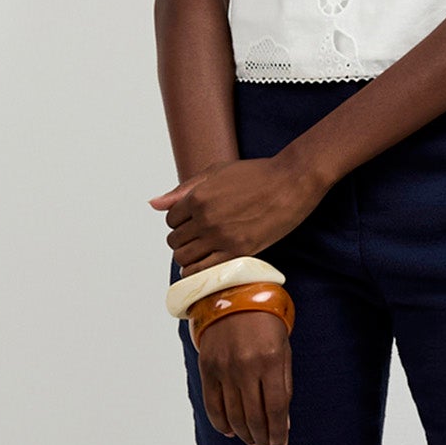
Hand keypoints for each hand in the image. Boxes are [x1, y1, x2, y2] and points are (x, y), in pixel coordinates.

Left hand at [147, 148, 321, 274]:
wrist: (291, 182)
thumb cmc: (257, 174)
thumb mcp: (216, 172)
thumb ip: (183, 189)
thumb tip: (154, 204)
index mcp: (198, 196)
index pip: (170, 219)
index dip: (179, 222)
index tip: (191, 223)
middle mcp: (205, 217)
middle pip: (175, 240)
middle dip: (182, 240)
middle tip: (196, 239)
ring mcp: (221, 236)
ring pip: (185, 258)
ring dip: (188, 257)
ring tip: (200, 252)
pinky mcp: (238, 252)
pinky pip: (204, 270)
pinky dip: (198, 272)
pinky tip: (204, 267)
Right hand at [185, 310, 292, 444]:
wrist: (231, 295)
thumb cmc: (265, 323)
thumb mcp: (283, 350)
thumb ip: (284, 385)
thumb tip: (282, 423)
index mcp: (270, 360)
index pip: (276, 408)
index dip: (278, 434)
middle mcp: (246, 366)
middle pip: (255, 416)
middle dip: (263, 439)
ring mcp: (223, 368)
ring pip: (234, 415)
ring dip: (245, 435)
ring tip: (254, 442)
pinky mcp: (207, 368)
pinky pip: (212, 405)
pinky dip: (221, 424)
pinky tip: (231, 432)